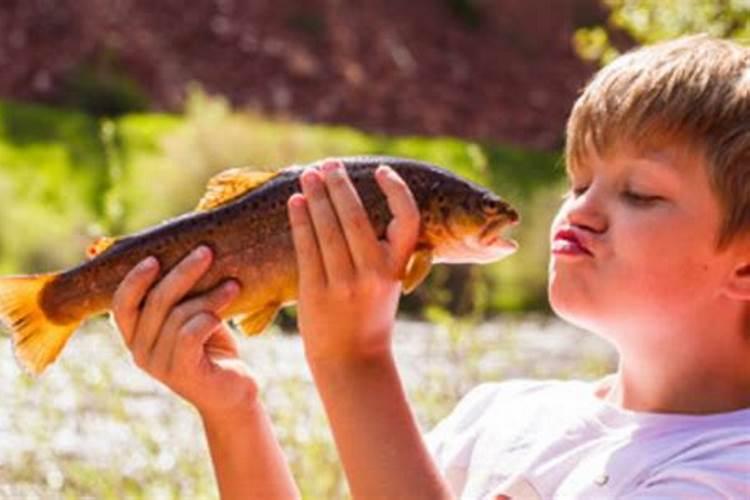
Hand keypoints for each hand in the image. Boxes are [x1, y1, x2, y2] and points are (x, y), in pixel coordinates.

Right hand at [111, 246, 257, 418]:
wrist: (233, 393)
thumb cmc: (212, 349)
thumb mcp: (192, 318)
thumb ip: (180, 297)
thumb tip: (188, 252)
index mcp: (135, 337)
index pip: (121, 304)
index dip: (134, 280)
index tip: (154, 257)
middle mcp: (140, 352)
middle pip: (155, 301)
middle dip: (183, 272)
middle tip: (207, 252)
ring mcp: (159, 365)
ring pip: (180, 314)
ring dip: (210, 295)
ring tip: (233, 285)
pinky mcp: (183, 373)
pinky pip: (191, 332)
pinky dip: (210, 316)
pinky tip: (226, 313)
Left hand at [287, 159, 419, 363]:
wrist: (352, 360)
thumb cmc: (371, 314)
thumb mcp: (390, 282)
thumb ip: (384, 250)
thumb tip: (365, 205)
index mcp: (397, 268)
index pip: (407, 218)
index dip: (396, 190)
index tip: (382, 171)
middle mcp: (373, 274)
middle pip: (356, 216)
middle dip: (341, 185)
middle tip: (330, 164)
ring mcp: (343, 284)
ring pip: (327, 228)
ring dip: (317, 196)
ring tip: (309, 175)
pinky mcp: (315, 292)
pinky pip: (306, 247)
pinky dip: (300, 220)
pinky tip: (296, 202)